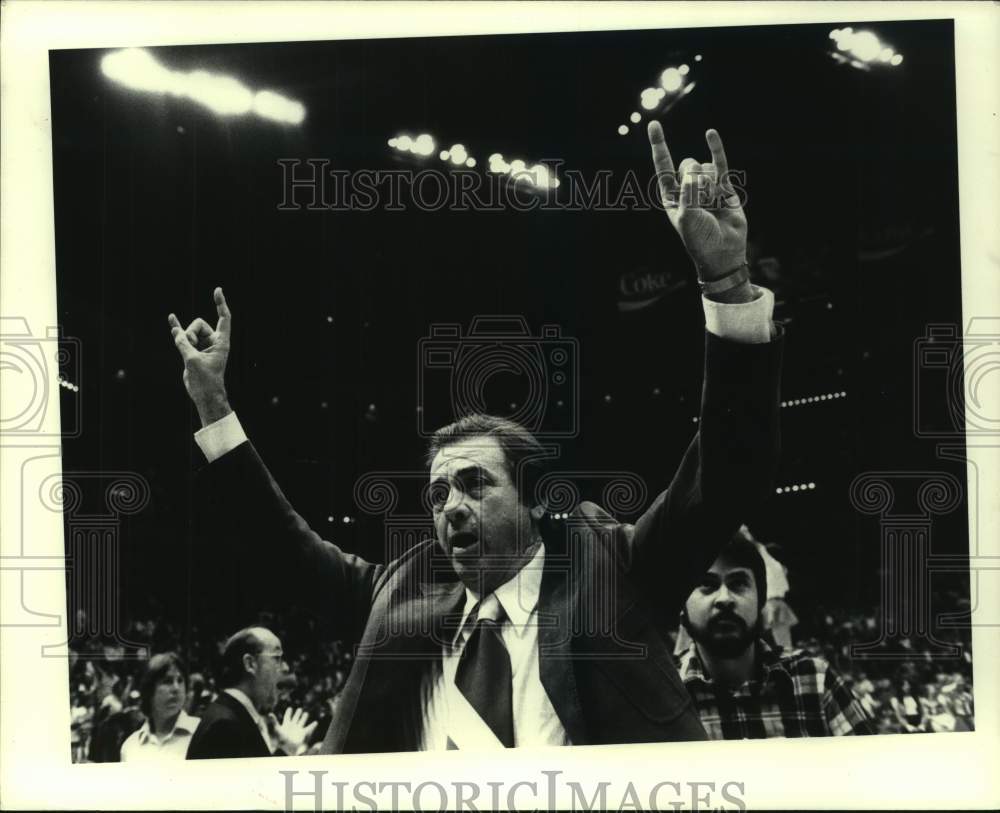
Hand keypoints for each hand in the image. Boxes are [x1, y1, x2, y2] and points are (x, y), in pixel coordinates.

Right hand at [168, 288, 232, 425]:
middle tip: (190, 347)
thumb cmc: (205, 380)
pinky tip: (171, 318)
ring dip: (184, 338)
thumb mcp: (193, 361)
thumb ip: (184, 344)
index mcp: (221, 342)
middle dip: (191, 332)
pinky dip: (178, 328)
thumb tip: (176, 330)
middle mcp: (213, 341)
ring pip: (189, 331)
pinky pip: (183, 336)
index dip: (221, 304)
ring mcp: (202, 345)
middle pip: (199, 324)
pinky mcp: (192, 351)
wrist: (204, 394)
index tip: (217, 290)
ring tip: (186, 354)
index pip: (224, 318)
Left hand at [270, 707, 317, 755]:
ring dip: (304, 717)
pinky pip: (309, 729)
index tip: (290, 708)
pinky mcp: (303, 734)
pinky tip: (315, 723)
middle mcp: (292, 727)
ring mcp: (298, 730)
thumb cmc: (281, 740)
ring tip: (305, 714)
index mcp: (286, 725)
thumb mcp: (276, 729)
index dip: (289, 712)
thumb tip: (269, 714)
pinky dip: (312, 726)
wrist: (288, 750)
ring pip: (302, 722)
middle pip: (295, 718)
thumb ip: (274, 721)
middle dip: (297, 714)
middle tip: (299, 709)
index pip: (287, 717)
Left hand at [647, 122, 748, 288]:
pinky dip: (716, 148)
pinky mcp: (723, 185)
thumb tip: (696, 167)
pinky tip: (710, 133)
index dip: (659, 145)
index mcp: (670, 196)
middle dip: (695, 181)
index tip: (654, 124)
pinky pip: (719, 162)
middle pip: (687, 165)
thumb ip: (689, 191)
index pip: (663, 165)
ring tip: (713, 205)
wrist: (723, 250)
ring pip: (705, 168)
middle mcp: (685, 187)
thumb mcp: (687, 217)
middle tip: (702, 203)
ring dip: (710, 186)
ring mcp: (704, 185)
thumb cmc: (700, 238)